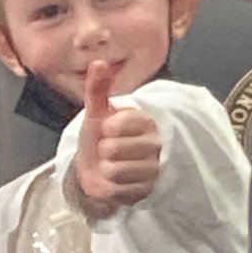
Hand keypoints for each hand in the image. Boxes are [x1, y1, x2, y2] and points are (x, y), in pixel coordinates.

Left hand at [72, 61, 160, 214]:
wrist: (98, 171)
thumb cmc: (100, 138)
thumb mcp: (96, 114)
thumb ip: (98, 90)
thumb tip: (98, 62)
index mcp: (145, 121)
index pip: (120, 124)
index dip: (106, 129)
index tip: (107, 130)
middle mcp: (155, 143)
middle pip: (114, 149)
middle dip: (103, 151)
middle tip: (108, 151)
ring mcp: (153, 168)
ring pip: (115, 170)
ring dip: (105, 170)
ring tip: (111, 166)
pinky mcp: (148, 190)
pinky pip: (119, 190)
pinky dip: (111, 188)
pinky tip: (116, 181)